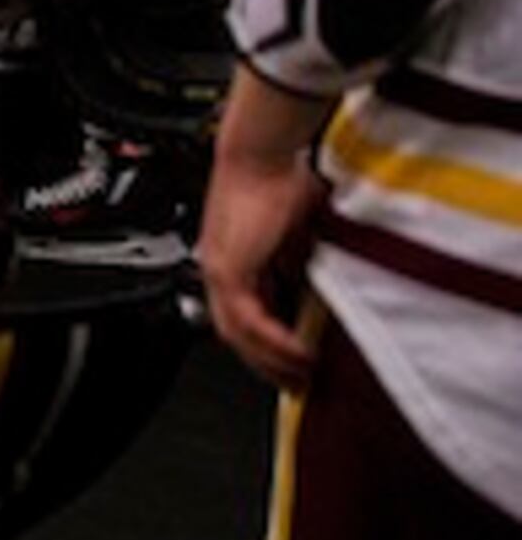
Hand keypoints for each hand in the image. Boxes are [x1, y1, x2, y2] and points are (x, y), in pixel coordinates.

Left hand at [200, 73, 332, 393]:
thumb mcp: (299, 235)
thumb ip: (301, 262)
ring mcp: (220, 270)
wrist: (261, 154)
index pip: (245, 316)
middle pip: (236, 334)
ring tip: (303, 378)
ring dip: (272, 361)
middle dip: (268, 365)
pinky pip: (248, 321)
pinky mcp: (229, 269)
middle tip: (297, 386)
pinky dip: (274, 343)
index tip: (294, 364)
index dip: (268, 344)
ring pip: (238, 334)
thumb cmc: (281, 180)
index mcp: (234, 261)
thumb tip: (319, 285)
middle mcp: (220, 269)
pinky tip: (300, 356)